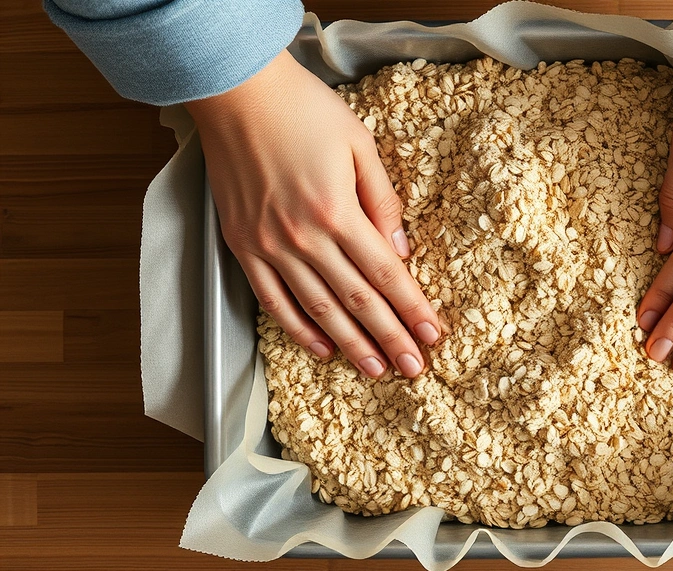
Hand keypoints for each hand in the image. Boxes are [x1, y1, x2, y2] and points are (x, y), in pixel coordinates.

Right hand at [185, 50, 440, 378]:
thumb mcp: (359, 144)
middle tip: (413, 369)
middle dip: (390, 338)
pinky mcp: (242, 246)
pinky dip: (298, 329)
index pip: (385, 274)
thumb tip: (401, 252)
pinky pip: (272, 299)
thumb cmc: (303, 109)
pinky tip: (321, 349)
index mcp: (337, 210)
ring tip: (376, 371)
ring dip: (350, 344)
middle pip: (357, 301)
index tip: (433, 337)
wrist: (234, 92)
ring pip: (318, 309)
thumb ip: (383, 200)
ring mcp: (269, 246)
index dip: (412, 309)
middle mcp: (303, 236)